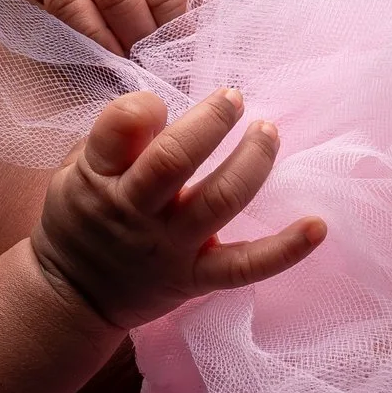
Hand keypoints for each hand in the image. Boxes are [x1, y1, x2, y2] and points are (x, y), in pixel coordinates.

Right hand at [31, 89, 323, 329]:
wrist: (73, 295)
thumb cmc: (81, 218)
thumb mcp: (76, 170)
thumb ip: (113, 138)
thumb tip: (160, 104)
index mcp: (100, 179)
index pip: (118, 130)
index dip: (142, 107)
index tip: (159, 102)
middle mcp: (136, 212)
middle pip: (173, 160)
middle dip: (210, 122)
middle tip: (233, 97)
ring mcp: (169, 248)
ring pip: (219, 201)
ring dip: (252, 162)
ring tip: (268, 131)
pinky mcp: (196, 278)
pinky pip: (245, 266)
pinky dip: (285, 249)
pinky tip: (318, 225)